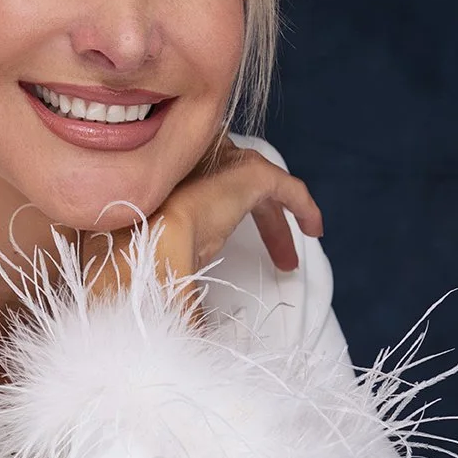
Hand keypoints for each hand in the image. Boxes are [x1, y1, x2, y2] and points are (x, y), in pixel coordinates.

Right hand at [158, 141, 323, 278]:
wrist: (152, 236)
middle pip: (240, 190)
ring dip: (278, 225)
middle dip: (263, 227)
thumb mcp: (159, 248)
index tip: (235, 243)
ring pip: (264, 188)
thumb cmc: (145, 246)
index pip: (208, 188)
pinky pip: (286, 187)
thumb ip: (173, 254)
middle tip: (274, 259)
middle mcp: (198, 158)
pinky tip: (312, 228)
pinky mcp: (251, 171)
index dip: (228, 216)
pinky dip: (302, 206)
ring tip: (289, 258)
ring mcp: (224, 160)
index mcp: (171, 173)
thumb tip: (181, 299)